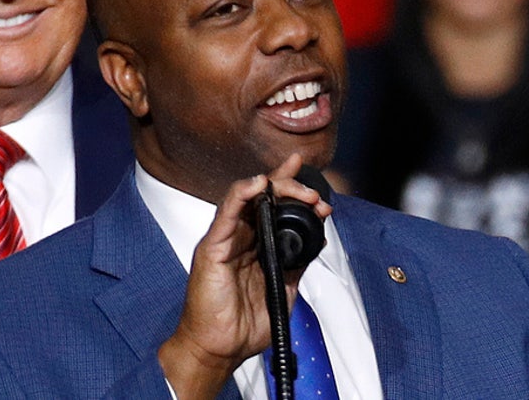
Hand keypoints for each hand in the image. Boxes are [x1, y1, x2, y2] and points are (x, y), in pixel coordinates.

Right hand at [158, 154, 331, 399]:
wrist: (220, 347)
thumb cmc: (243, 324)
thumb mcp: (282, 290)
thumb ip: (296, 264)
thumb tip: (316, 240)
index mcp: (254, 245)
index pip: (273, 207)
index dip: (291, 187)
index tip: (313, 180)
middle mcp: (239, 237)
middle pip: (263, 197)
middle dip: (292, 187)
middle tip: (314, 195)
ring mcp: (225, 239)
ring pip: (246, 197)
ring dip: (274, 186)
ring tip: (298, 188)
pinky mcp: (212, 246)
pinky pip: (227, 212)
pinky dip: (242, 194)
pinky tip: (259, 184)